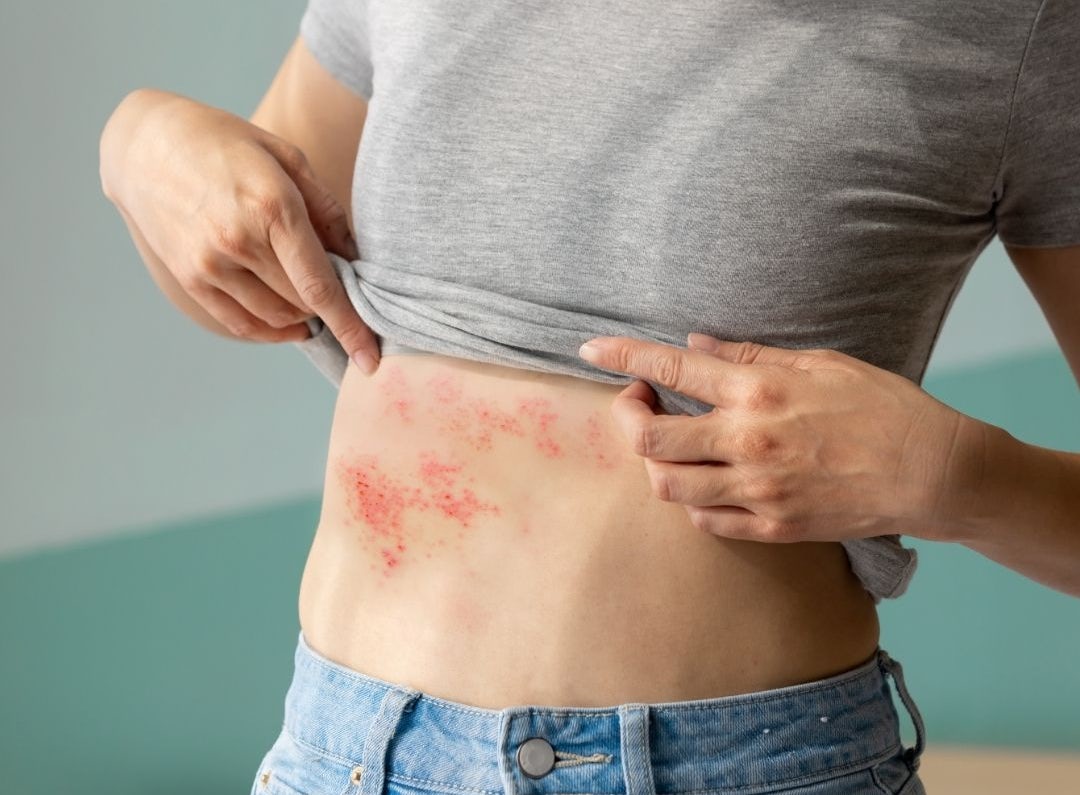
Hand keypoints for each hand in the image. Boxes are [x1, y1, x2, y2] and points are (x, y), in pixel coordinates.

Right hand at [100, 90, 378, 366]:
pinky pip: (242, 322)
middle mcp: (240, 241)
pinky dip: (272, 330)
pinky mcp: (190, 279)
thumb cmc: (225, 143)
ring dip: (302, 317)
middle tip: (342, 291)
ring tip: (311, 297)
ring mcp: (211, 264)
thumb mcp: (285, 157)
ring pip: (276, 317)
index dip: (351, 326)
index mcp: (272, 207)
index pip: (320, 284)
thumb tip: (355, 256)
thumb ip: (326, 209)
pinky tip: (290, 322)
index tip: (370, 358)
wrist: (145, 145)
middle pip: (302, 303)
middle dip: (330, 308)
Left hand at [577, 333, 977, 542]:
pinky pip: (706, 520)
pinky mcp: (772, 526)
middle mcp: (747, 441)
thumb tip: (695, 346)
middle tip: (636, 402)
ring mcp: (757, 489)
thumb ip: (749, 357)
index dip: (620, 355)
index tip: (590, 350)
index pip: (668, 367)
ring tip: (671, 445)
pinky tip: (704, 479)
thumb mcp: (819, 361)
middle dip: (627, 417)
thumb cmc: (881, 406)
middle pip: (649, 439)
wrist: (931, 470)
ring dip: (655, 464)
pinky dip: (691, 499)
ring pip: (667, 486)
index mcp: (758, 391)